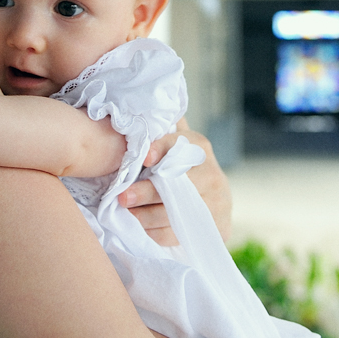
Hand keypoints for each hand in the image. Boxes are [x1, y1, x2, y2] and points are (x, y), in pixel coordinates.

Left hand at [118, 118, 231, 245]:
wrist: (216, 205)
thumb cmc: (186, 169)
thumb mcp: (179, 145)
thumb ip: (163, 129)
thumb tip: (137, 104)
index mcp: (199, 147)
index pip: (180, 144)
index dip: (162, 149)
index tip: (144, 158)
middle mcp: (211, 173)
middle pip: (178, 183)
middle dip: (148, 191)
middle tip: (122, 197)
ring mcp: (215, 202)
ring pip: (176, 211)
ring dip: (146, 216)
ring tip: (126, 216)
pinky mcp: (213, 227)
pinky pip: (179, 233)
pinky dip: (155, 233)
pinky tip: (139, 230)